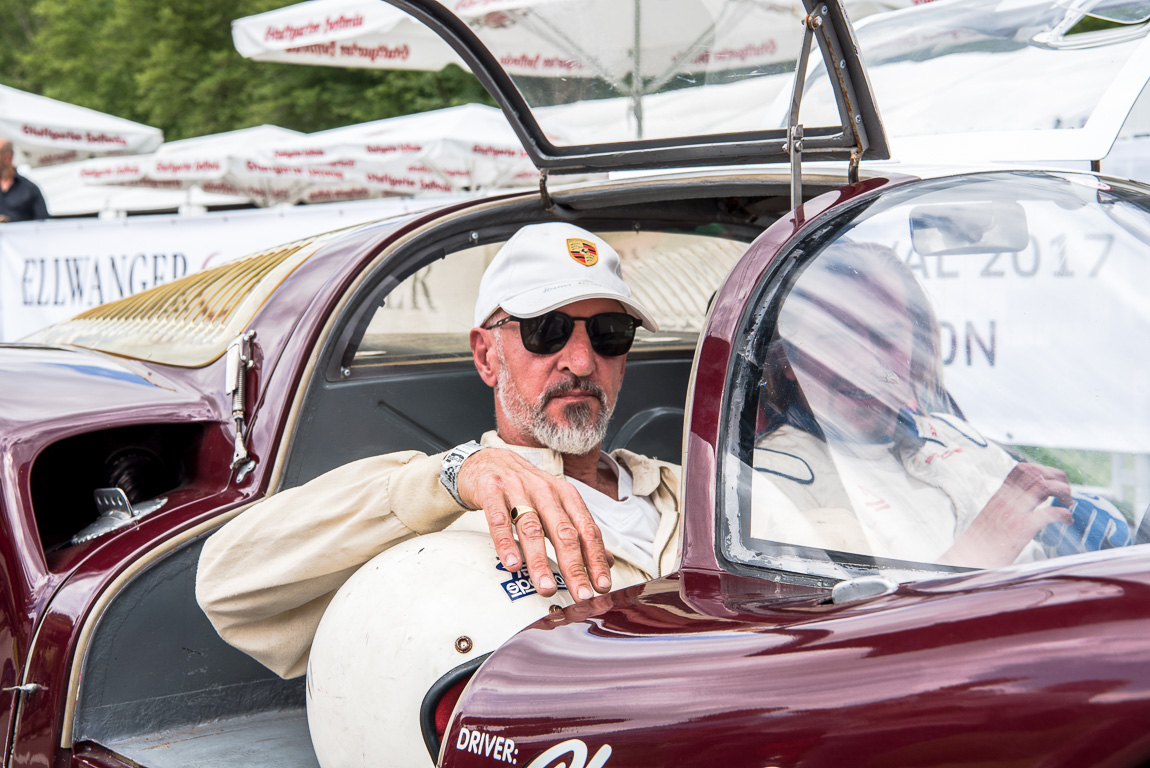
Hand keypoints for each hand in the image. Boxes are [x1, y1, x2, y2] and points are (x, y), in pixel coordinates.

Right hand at [456, 448, 611, 600]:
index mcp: (566, 495)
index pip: (586, 530)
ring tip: (546, 588)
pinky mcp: (492, 491)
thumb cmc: (525, 488)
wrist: (488, 459)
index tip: (602, 585)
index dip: (596, 559)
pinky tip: (512, 564)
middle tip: (580, 594)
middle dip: (574, 567)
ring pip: (533, 529)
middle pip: (564, 533)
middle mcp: (545, 491)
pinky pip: (500, 521)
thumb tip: (609, 561)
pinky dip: (506, 544)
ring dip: (540, 562)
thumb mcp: (556, 503)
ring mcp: (518, 489)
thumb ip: (579, 531)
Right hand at [941, 462, 1072, 567]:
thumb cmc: (980, 543)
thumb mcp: (992, 517)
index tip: (1053, 482)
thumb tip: (1026, 506)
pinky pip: (1049, 512)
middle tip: (1066, 493)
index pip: (1022, 468)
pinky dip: (1064, 514)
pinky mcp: (1020, 529)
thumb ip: (1007, 507)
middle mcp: (1006, 500)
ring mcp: (1013, 512)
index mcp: (1000, 496)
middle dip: (1057, 477)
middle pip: (1036, 472)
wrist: (966, 559)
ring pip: (1044, 486)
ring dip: (1063, 491)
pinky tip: (1067, 521)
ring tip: (1068, 503)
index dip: (1044, 470)